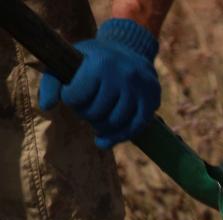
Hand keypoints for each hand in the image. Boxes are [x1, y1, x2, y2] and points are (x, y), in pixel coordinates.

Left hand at [39, 19, 160, 149]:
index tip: (73, 95)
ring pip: (114, 124)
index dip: (71, 100)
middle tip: (88, 107)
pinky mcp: (151, 102)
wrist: (132, 50)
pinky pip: (133, 129)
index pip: (75, 98)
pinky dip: (117, 138)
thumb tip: (46, 106)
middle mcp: (122, 75)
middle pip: (95, 114)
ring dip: (101, 127)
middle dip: (87, 115)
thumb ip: (52, 82)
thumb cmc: (95, 60)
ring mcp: (139, 90)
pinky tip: (105, 140)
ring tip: (97, 120)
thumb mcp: (72, 61)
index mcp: (100, 63)